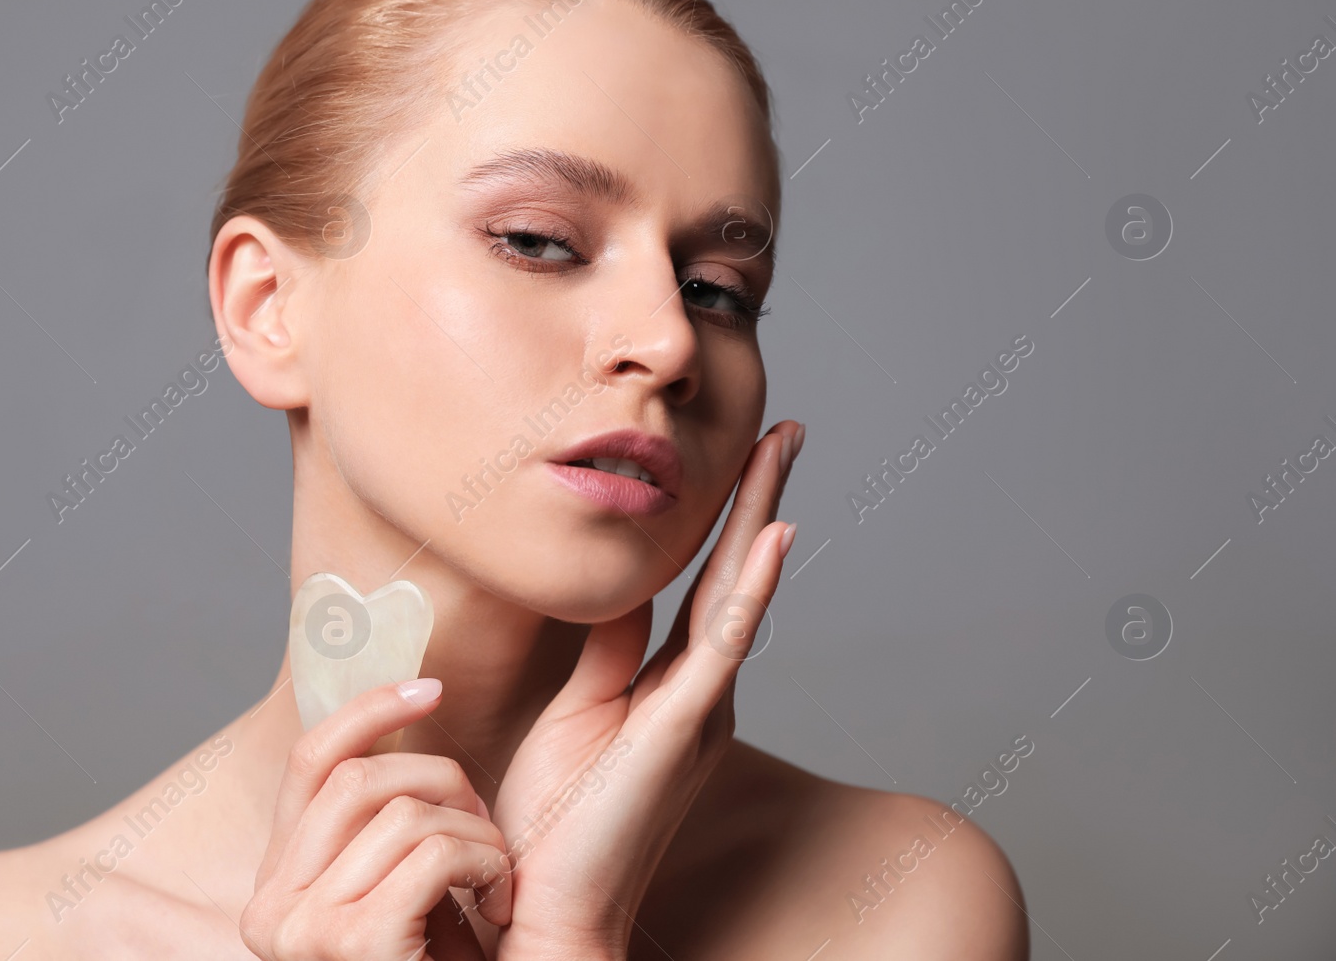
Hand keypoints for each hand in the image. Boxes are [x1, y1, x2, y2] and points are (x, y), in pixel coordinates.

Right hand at [239, 679, 513, 960]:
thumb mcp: (403, 890)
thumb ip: (381, 828)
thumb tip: (406, 706)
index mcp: (276, 889)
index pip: (310, 761)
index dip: (368, 709)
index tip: (430, 685)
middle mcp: (270, 910)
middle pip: (361, 778)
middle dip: (443, 780)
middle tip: (486, 827)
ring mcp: (304, 931)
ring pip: (407, 811)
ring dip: (478, 834)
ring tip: (497, 881)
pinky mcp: (356, 944)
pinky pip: (437, 852)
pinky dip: (489, 865)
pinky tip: (502, 904)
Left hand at [487, 420, 801, 960]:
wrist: (550, 905)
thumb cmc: (555, 817)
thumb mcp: (578, 706)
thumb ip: (607, 647)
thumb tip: (620, 585)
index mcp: (673, 686)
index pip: (704, 584)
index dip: (723, 521)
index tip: (740, 459)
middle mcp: (700, 691)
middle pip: (734, 575)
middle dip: (758, 498)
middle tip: (784, 430)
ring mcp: (700, 708)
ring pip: (738, 594)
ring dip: (761, 517)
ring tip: (782, 451)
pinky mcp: (682, 727)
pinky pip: (723, 643)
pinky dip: (751, 587)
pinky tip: (774, 534)